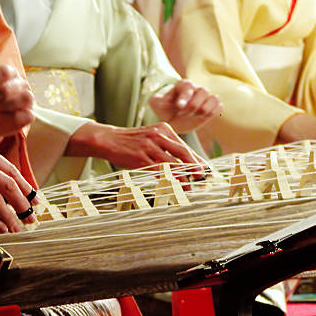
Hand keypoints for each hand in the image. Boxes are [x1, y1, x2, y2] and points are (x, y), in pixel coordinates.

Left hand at [0, 63, 33, 141]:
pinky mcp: (29, 115)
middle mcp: (21, 84)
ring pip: (24, 98)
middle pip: (7, 89)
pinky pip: (27, 115)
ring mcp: (27, 99)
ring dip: (2, 106)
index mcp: (9, 73)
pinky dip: (13, 118)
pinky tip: (3, 116)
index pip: (4, 72)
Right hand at [66, 121, 207, 179]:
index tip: (206, 170)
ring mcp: (149, 147)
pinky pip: (158, 170)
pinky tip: (174, 186)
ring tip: (190, 186)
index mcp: (164, 129)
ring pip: (171, 163)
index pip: (184, 146)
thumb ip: (169, 148)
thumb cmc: (133, 142)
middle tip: (202, 176)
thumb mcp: (152, 138)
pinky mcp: (140, 158)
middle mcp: (158, 136)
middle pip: (182, 153)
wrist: (109, 139)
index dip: (197, 159)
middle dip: (195, 166)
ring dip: (183, 176)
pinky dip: (168, 179)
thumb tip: (188, 164)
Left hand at [149, 80, 221, 133]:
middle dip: (193, 105)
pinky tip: (202, 117)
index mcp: (183, 85)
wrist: (173, 121)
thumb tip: (162, 100)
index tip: (179, 107)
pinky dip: (212, 112)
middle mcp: (196, 89)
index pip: (188, 87)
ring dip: (204, 110)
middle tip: (183, 114)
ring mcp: (205, 98)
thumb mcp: (156, 104)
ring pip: (213, 98)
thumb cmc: (165, 110)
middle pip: (203, 92)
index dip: (184, 97)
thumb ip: (156, 100)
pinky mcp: (212, 107)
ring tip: (194, 116)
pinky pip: (218, 106)